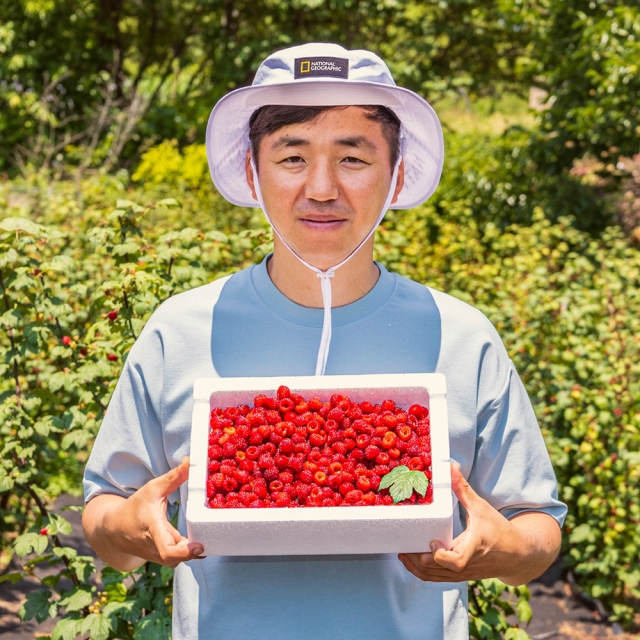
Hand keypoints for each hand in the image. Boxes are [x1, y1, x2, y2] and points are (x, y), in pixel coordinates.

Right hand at [83, 457, 203, 570]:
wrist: (114, 530)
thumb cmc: (135, 507)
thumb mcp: (152, 488)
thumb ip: (173, 477)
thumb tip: (190, 460)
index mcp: (153, 529)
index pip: (166, 550)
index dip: (183, 552)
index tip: (198, 546)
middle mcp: (155, 547)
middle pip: (175, 558)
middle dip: (192, 553)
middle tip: (207, 541)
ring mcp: (157, 555)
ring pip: (176, 559)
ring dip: (191, 552)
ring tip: (207, 537)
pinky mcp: (161, 557)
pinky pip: (176, 558)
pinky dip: (188, 551)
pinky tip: (200, 539)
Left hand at [397, 462, 559, 585]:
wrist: (518, 554)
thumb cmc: (500, 530)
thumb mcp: (481, 507)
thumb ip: (463, 489)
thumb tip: (451, 466)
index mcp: (474, 547)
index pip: (457, 562)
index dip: (441, 556)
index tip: (433, 542)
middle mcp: (468, 564)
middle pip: (438, 570)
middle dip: (418, 560)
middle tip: (404, 545)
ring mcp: (463, 573)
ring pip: (435, 578)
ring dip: (417, 568)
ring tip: (403, 554)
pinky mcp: (461, 576)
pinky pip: (438, 579)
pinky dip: (423, 573)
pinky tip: (412, 562)